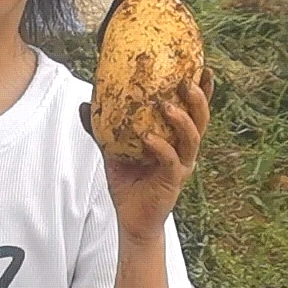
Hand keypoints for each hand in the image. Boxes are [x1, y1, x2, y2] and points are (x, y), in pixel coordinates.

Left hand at [83, 69, 211, 245]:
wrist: (131, 219)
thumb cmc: (128, 181)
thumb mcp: (113, 149)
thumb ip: (102, 128)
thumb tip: (85, 104)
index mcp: (176, 139)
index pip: (194, 111)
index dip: (202, 91)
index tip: (202, 68)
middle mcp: (184, 150)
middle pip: (201, 120)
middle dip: (198, 100)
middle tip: (185, 82)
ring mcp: (181, 166)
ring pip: (191, 139)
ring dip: (181, 120)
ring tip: (166, 106)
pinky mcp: (172, 181)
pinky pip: (171, 161)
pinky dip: (160, 148)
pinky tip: (148, 138)